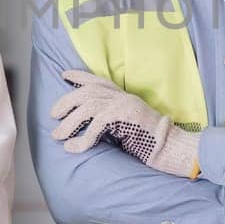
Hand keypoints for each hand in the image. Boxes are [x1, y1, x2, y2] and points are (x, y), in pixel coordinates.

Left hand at [48, 70, 198, 177]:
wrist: (172, 148)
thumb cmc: (151, 142)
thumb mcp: (128, 125)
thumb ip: (111, 120)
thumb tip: (88, 125)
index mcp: (124, 97)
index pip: (98, 81)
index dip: (80, 76)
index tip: (64, 75)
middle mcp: (123, 97)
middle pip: (87, 92)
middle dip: (66, 102)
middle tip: (53, 116)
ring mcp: (124, 105)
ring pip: (88, 106)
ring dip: (69, 122)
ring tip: (57, 136)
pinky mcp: (125, 117)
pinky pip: (97, 125)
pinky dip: (82, 138)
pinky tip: (73, 148)